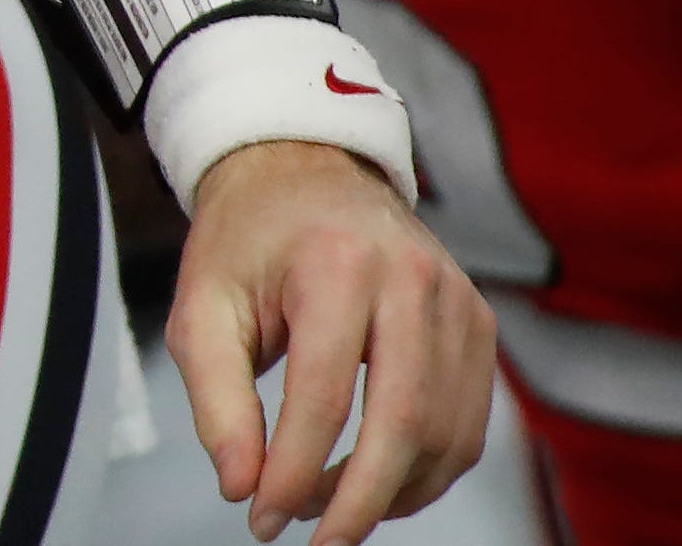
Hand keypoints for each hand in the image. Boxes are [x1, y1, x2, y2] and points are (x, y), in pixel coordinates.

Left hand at [169, 140, 498, 545]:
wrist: (305, 172)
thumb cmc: (249, 239)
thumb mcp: (202, 304)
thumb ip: (216, 398)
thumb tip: (241, 485)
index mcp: (336, 264)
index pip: (323, 397)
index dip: (293, 472)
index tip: (261, 517)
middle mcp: (411, 279)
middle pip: (402, 425)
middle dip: (356, 502)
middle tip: (312, 538)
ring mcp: (457, 302)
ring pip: (445, 437)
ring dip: (391, 494)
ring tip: (330, 507)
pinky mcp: (479, 324)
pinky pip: (467, 426)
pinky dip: (425, 471)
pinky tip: (376, 480)